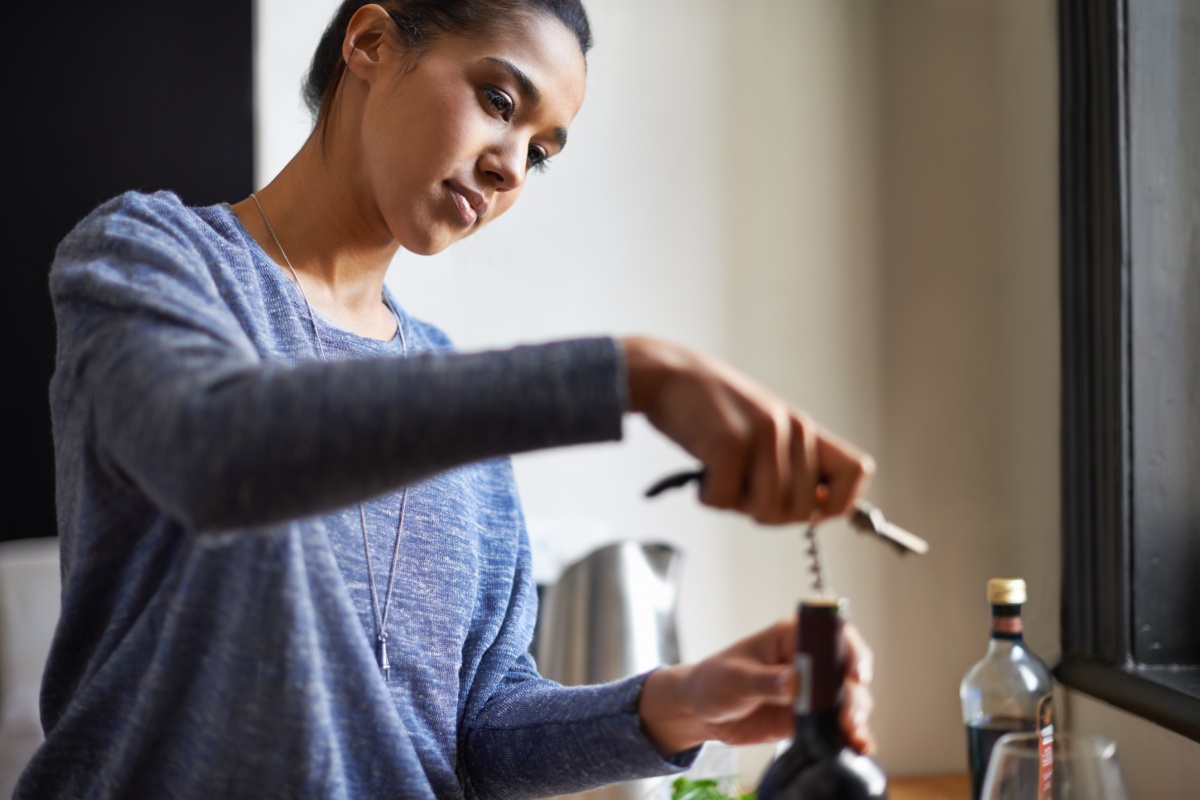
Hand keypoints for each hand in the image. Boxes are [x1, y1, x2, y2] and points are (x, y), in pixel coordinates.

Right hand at [621, 336, 874, 523]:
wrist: (668, 375)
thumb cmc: (709, 408)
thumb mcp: (762, 427)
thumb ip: (789, 462)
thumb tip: (812, 511)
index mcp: (804, 427)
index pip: (857, 471)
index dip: (838, 504)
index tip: (809, 512)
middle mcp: (792, 429)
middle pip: (803, 508)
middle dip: (768, 514)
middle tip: (742, 494)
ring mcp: (763, 435)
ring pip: (767, 508)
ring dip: (735, 505)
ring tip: (718, 479)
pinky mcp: (730, 443)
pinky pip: (726, 499)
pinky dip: (708, 497)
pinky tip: (701, 475)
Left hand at [637, 616, 875, 756]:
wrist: (701, 711)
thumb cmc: (714, 681)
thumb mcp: (737, 678)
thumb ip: (767, 681)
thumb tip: (795, 683)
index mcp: (791, 637)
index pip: (832, 635)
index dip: (851, 651)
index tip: (856, 674)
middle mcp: (807, 661)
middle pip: (846, 671)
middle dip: (855, 693)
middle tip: (850, 716)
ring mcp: (811, 690)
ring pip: (848, 698)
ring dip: (856, 715)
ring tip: (852, 734)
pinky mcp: (809, 716)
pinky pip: (835, 723)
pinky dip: (849, 734)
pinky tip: (858, 745)